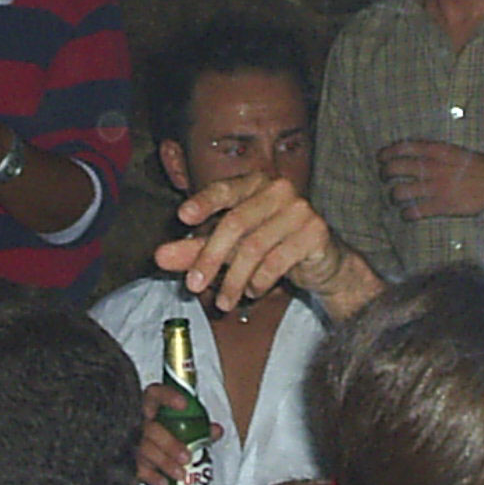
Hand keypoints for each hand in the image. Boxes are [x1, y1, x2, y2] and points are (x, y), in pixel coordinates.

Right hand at [135, 382, 221, 484]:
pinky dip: (151, 477)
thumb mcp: (179, 427)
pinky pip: (136, 469)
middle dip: (169, 443)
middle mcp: (138, 421)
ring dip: (164, 462)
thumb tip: (216, 430)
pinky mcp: (128, 461)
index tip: (184, 404)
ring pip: (144, 450)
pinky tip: (164, 483)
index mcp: (150, 407)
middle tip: (187, 457)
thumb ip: (198, 427)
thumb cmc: (162, 434)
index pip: (155, 394)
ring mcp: (130, 441)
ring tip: (181, 474)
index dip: (167, 397)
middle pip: (150, 429)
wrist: (137, 452)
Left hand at [155, 173, 348, 312]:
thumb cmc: (272, 246)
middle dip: (210, 258)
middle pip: (235, 223)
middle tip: (193, 286)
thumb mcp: (230, 248)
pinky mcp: (315, 232)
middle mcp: (279, 189)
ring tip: (224, 301)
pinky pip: (278, 260)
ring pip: (255, 247)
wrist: (324, 263)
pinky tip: (252, 291)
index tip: (182, 217)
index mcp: (255, 183)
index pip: (224, 189)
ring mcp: (300, 209)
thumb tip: (159, 257)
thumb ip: (196, 249)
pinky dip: (259, 281)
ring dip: (233, 279)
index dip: (203, 202)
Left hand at [377, 138, 483, 219]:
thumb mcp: (453, 150)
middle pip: (395, 169)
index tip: (380, 158)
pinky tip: (406, 214)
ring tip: (395, 197)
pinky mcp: (441, 205)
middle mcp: (431, 167)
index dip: (387, 153)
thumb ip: (432, 151)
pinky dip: (406, 214)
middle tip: (385, 178)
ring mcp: (435, 187)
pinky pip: (414, 211)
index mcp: (435, 151)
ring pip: (399, 192)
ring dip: (393, 195)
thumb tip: (411, 152)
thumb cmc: (476, 165)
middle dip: (385, 174)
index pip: (402, 148)